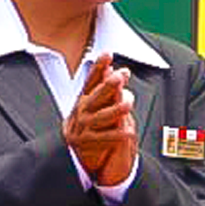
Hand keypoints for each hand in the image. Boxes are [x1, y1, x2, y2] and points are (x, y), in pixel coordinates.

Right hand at [63, 52, 136, 183]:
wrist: (75, 150)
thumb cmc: (90, 123)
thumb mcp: (94, 103)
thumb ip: (103, 87)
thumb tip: (112, 68)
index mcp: (84, 99)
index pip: (91, 80)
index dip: (99, 67)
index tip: (107, 55)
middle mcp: (82, 111)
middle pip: (96, 97)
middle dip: (108, 86)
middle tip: (119, 76)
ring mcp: (83, 127)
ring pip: (100, 117)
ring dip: (115, 110)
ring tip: (128, 105)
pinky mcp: (87, 142)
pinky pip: (104, 138)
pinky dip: (116, 135)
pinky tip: (129, 131)